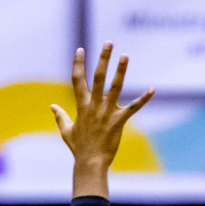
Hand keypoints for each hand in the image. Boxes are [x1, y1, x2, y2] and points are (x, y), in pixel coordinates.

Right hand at [51, 43, 153, 170]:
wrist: (90, 163)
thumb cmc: (78, 148)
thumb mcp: (66, 130)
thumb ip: (60, 116)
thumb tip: (52, 106)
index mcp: (81, 106)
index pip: (77, 79)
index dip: (78, 63)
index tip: (80, 49)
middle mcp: (93, 106)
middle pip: (97, 77)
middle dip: (103, 59)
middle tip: (109, 43)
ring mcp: (106, 113)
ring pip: (115, 88)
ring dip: (120, 71)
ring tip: (125, 56)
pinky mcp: (118, 122)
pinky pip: (132, 108)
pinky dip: (143, 99)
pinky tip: (152, 90)